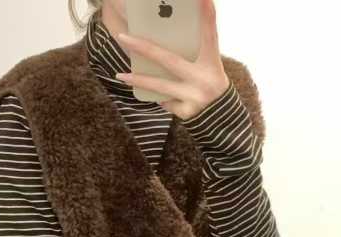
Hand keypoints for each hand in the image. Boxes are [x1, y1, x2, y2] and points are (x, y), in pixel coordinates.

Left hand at [116, 0, 228, 120]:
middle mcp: (203, 77)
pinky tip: (155, 97)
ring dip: (138, 80)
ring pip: (159, 86)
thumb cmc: (209, 82)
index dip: (208, 16)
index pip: (209, 34)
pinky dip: (159, 97)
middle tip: (123, 37)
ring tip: (120, 76)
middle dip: (143, 48)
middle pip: (168, 60)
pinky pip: (165, 102)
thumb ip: (192, 52)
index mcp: (211, 60)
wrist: (220, 117)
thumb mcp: (207, 65)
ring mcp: (194, 96)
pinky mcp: (186, 112)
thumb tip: (164, 40)